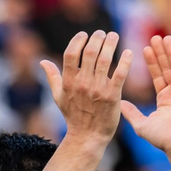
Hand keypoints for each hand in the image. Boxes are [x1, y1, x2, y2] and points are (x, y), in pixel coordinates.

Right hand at [39, 31, 131, 147]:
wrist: (88, 137)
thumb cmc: (73, 116)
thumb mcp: (58, 97)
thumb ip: (52, 77)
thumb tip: (42, 62)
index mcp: (68, 82)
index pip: (71, 54)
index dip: (78, 40)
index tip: (85, 34)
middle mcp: (82, 84)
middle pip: (90, 52)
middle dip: (97, 38)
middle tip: (103, 33)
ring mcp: (98, 90)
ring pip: (105, 59)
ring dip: (111, 44)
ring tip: (114, 36)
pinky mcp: (112, 96)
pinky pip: (120, 74)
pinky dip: (125, 61)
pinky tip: (128, 52)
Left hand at [119, 34, 170, 153]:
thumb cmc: (162, 139)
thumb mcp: (142, 125)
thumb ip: (131, 113)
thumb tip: (118, 103)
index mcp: (164, 98)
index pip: (157, 75)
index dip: (151, 62)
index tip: (145, 48)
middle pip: (167, 68)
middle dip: (161, 53)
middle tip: (155, 37)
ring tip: (166, 38)